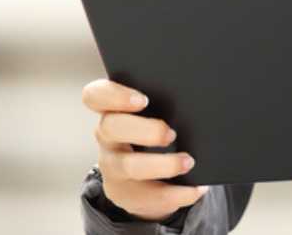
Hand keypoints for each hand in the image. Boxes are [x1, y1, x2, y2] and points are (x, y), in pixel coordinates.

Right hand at [82, 78, 207, 222]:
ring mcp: (112, 167)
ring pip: (129, 166)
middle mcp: (106, 137)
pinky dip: (176, 193)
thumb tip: (196, 104)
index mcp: (111, 109)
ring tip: (188, 162)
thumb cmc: (154, 133)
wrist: (146, 177)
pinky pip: (148, 196)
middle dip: (145, 130)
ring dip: (163, 165)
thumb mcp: (154, 115)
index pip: (95, 96)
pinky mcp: (124, 194)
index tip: (143, 100)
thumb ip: (163, 104)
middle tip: (171, 134)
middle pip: (111, 127)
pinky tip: (195, 188)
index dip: (114, 96)